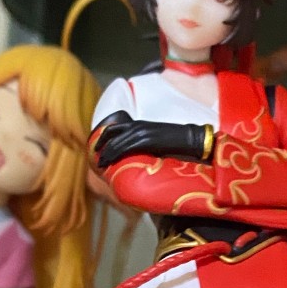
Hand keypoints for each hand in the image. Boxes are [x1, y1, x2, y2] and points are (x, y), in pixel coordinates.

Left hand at [89, 110, 211, 166]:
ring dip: (105, 153)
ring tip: (99, 163)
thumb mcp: (157, 140)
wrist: (190, 139)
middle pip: (110, 132)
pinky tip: (107, 163)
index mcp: (140, 124)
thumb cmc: (177, 142)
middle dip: (100, 144)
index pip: (116, 127)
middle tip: (95, 156)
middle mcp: (137, 126)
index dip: (104, 137)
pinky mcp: (144, 141)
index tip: (99, 148)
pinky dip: (113, 155)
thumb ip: (145, 143)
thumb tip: (140, 155)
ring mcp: (140, 132)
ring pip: (115, 141)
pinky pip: (123, 147)